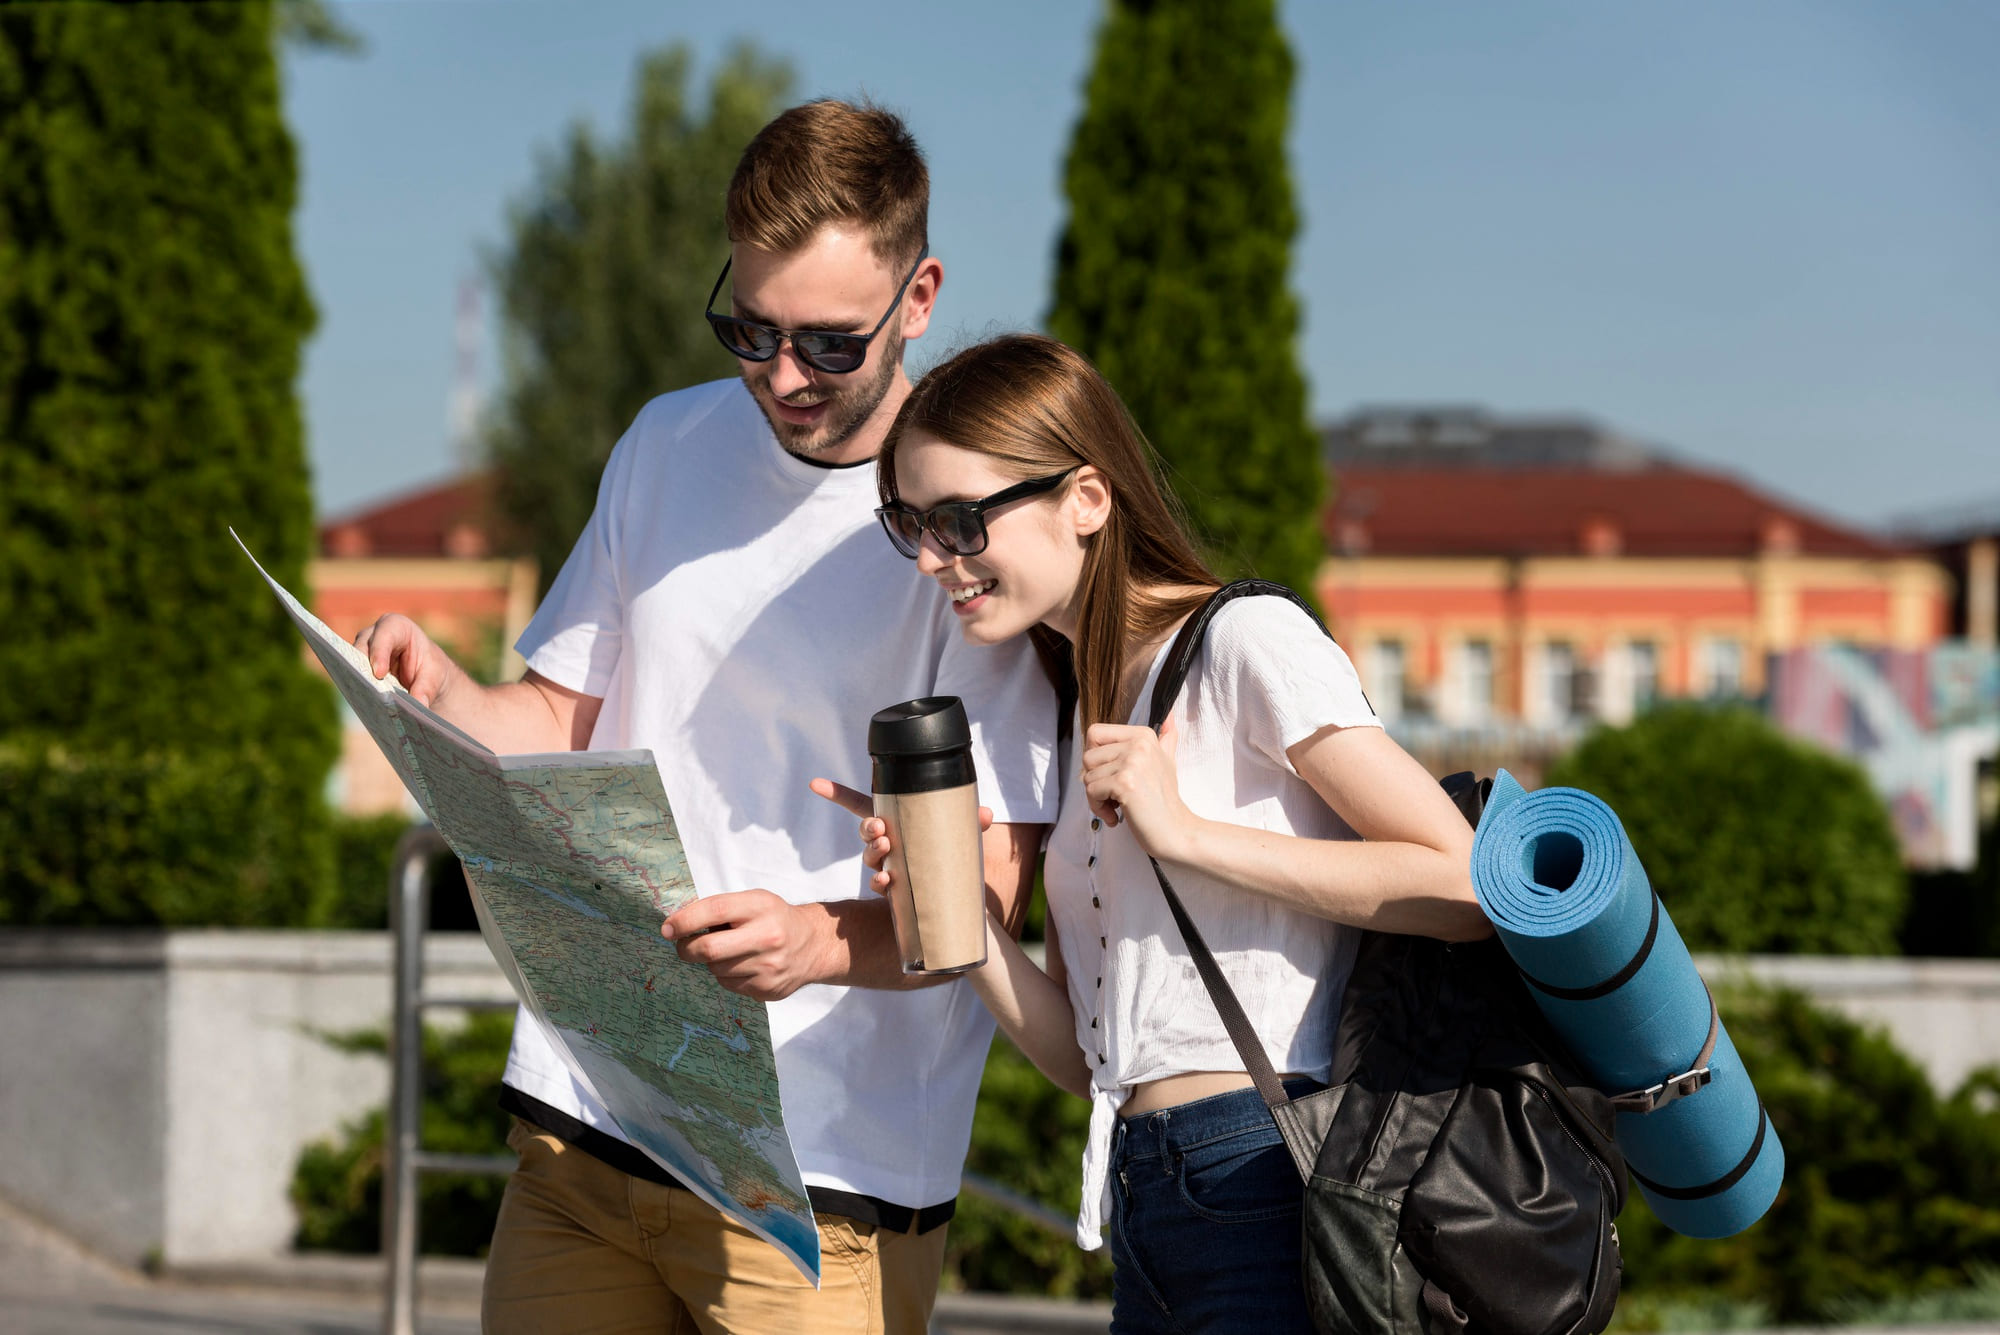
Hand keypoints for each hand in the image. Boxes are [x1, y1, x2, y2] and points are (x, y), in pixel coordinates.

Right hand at [353, 614, 458, 706]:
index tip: (379, 673)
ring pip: (353, 662)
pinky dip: (357, 687)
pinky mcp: (358, 665)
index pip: (386, 634)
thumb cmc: (430, 668)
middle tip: (366, 689)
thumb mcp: (435, 676)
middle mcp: (376, 634)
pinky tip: (362, 703)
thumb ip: (427, 688)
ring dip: (357, 679)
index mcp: (398, 627)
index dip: (380, 651)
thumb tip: (419, 704)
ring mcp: (363, 649)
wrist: (424, 676)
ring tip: (364, 700)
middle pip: (363, 647)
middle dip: (363, 667)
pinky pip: (352, 675)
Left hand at [660, 890, 829, 1000]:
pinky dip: (726, 975)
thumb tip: (678, 925)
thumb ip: (721, 909)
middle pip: (709, 949)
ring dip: (711, 962)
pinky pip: (729, 985)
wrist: (813, 945)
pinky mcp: (767, 989)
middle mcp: (767, 937)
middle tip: (682, 946)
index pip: (714, 911)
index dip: (685, 920)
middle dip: (686, 949)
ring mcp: (768, 967)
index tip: (667, 928)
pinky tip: (741, 966)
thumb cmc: (774, 918)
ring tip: (727, 952)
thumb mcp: (754, 901)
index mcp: (761, 907)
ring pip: (716, 970)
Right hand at [808, 777, 993, 897]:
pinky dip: (880, 882)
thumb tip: (984, 814)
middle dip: (868, 829)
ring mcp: (889, 865)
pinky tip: (886, 880)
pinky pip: (880, 884)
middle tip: (881, 830)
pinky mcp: (896, 889)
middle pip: (866, 831)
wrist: (962, 890)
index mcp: (896, 820)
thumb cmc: (952, 851)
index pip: (860, 805)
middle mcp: (888, 842)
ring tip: (886, 851)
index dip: (836, 794)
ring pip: (870, 857)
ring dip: (874, 853)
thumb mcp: (962, 832)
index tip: (814, 783)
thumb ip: (971, 821)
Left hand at [1080, 714, 1196, 861]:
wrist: (1175, 830)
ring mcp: (1132, 762)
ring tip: (1117, 806)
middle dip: (1094, 781)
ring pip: (1087, 776)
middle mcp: (1138, 743)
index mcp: (1143, 735)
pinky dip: (1098, 808)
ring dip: (1096, 798)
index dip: (1096, 758)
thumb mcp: (1167, 762)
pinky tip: (1116, 815)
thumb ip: (1166, 739)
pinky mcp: (1124, 783)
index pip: (1095, 733)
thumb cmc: (1165, 800)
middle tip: (1113, 796)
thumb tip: (1170, 717)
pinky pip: (1091, 791)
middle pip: (1087, 756)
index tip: (1111, 774)